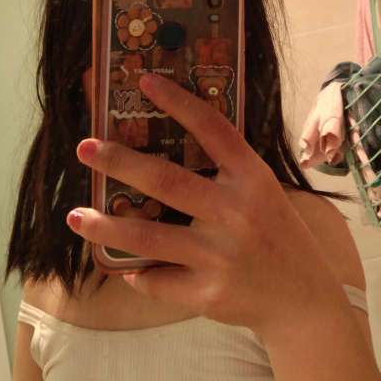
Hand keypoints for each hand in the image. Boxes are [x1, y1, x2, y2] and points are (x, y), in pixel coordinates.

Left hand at [67, 73, 348, 341]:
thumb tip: (166, 150)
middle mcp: (236, 212)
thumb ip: (227, 174)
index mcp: (253, 178)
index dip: (178, 102)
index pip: (212, 129)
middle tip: (85, 149)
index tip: (145, 81)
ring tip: (75, 216)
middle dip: (118, 162)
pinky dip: (138, 273)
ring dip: (105, 225)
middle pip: (165, 180)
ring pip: (147, 237)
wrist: (304, 299)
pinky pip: (158, 279)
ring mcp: (220, 255)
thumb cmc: (278, 236)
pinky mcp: (208, 293)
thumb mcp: (263, 193)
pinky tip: (127, 268)